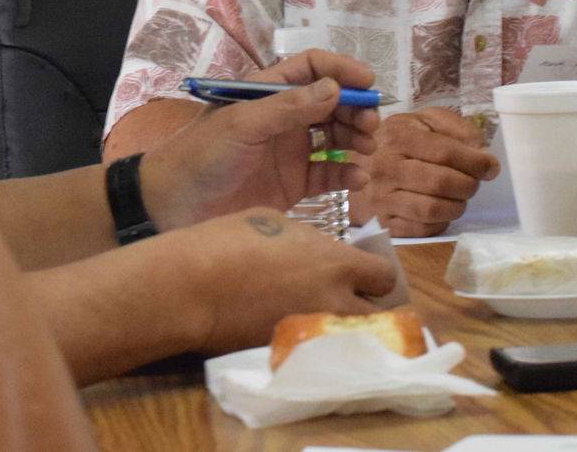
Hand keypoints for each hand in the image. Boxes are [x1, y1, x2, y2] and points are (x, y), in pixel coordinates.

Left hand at [139, 51, 378, 228]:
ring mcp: (289, 152)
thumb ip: (289, 107)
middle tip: (371, 125)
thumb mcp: (242, 125)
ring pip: (336, 137)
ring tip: (366, 148)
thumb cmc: (201, 156)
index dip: (340, 70)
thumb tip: (335, 88)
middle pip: (331, 103)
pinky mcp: (293, 185)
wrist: (173, 207)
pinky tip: (356, 178)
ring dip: (356, 138)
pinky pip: (330, 174)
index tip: (368, 82)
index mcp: (266, 93)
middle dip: (356, 109)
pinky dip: (348, 173)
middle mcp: (282, 118)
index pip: (311, 68)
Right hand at [161, 208, 398, 354]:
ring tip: (325, 319)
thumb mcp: (276, 222)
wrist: (191, 287)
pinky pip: (321, 352)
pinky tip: (296, 331)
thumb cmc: (228, 241)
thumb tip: (318, 254)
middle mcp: (337, 302)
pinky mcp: (293, 355)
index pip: (385, 276)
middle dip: (369, 307)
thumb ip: (309, 242)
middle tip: (348, 300)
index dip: (373, 274)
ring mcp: (316, 333)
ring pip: (356, 340)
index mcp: (337, 264)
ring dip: (349, 330)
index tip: (359, 272)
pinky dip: (317, 344)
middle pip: (380, 315)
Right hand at [354, 107, 498, 236]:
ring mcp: (381, 197)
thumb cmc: (397, 142)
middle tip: (471, 182)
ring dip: (457, 205)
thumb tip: (485, 159)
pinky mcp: (382, 222)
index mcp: (397, 136)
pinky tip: (440, 209)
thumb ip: (457, 129)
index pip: (446, 152)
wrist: (354, 169)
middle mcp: (385, 167)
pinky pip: (424, 229)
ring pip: (435, 209)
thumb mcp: (423, 121)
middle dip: (469, 184)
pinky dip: (441, 221)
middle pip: (443, 182)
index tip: (490, 167)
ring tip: (457, 196)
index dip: (476, 162)